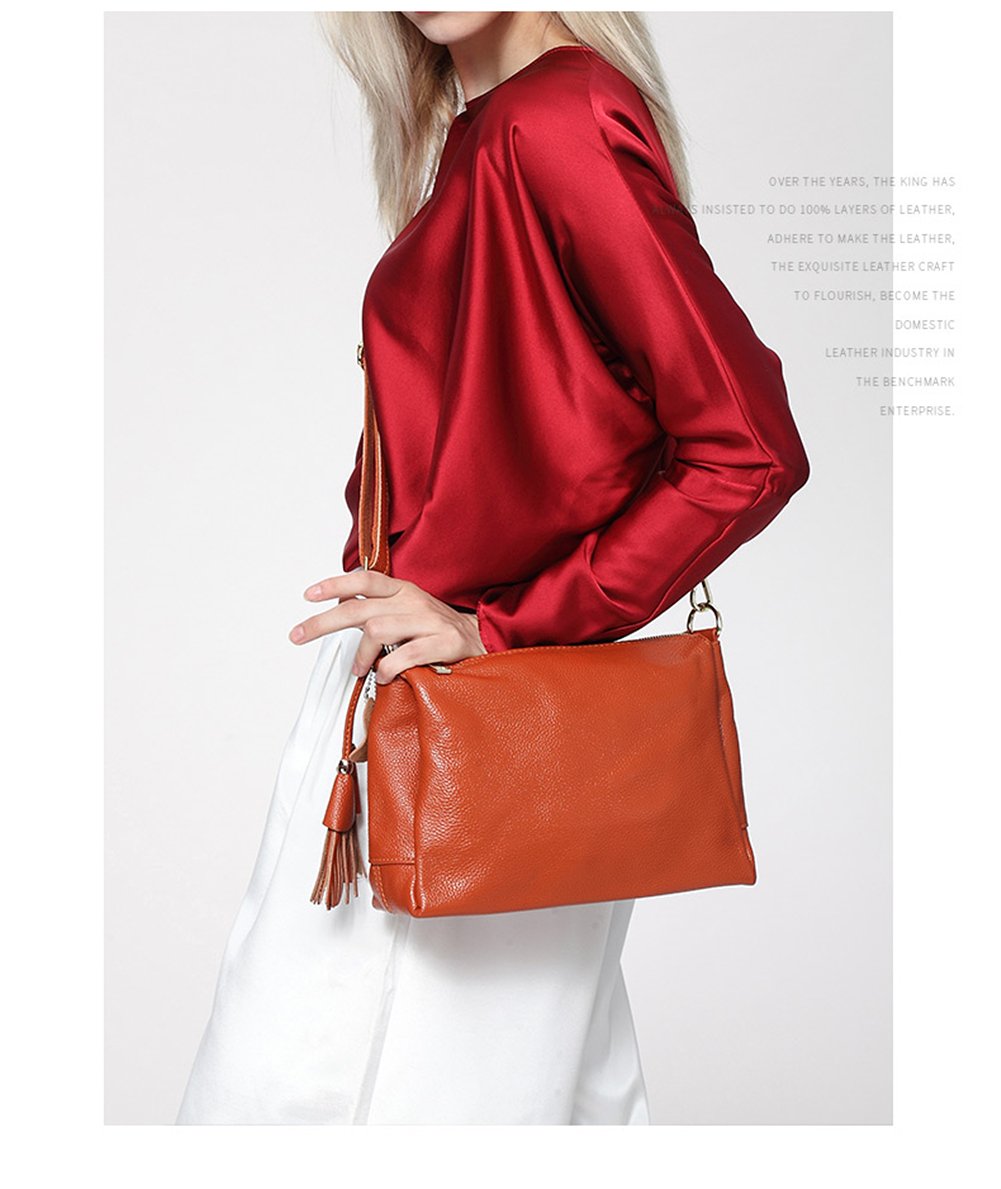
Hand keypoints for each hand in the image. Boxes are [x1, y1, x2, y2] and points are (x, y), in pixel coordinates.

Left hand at [290, 570, 487, 682]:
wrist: (486, 639)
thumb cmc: (441, 630)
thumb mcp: (410, 610)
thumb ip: (379, 610)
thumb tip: (341, 609)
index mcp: (404, 590)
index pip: (365, 580)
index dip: (334, 585)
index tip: (309, 595)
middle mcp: (414, 602)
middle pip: (360, 609)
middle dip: (323, 623)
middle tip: (299, 635)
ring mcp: (430, 622)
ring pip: (378, 630)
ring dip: (361, 655)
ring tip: (359, 669)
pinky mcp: (444, 643)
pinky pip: (404, 656)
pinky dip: (387, 669)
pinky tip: (384, 677)